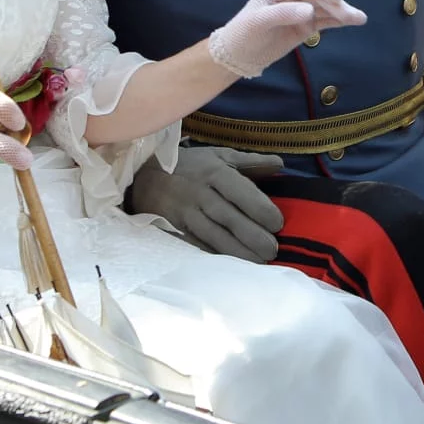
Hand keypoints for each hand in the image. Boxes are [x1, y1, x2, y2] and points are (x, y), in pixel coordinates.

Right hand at [128, 146, 286, 262]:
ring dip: (237, 251)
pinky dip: (213, 256)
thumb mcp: (217, 156)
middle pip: (228, 217)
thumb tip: (280, 164)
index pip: (240, 191)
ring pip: (213, 235)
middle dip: (252, 235)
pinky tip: (230, 267)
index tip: (278, 224)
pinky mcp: (173, 229)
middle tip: (273, 250)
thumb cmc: (189, 165)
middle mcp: (199, 193)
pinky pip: (195, 245)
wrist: (143, 176)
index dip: (259, 208)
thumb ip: (250, 162)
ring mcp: (184, 213)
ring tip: (259, 263)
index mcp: (214, 172)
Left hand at [208, 0, 366, 77]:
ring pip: (326, 8)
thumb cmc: (244, 33)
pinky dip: (339, 21)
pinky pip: (326, 20)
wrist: (239, 55)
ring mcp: (302, 9)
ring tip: (360, 19)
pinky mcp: (307, 25)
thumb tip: (309, 11)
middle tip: (350, 15)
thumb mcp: (260, 22)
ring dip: (342, 13)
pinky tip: (354, 21)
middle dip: (336, 4)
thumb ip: (284, 14)